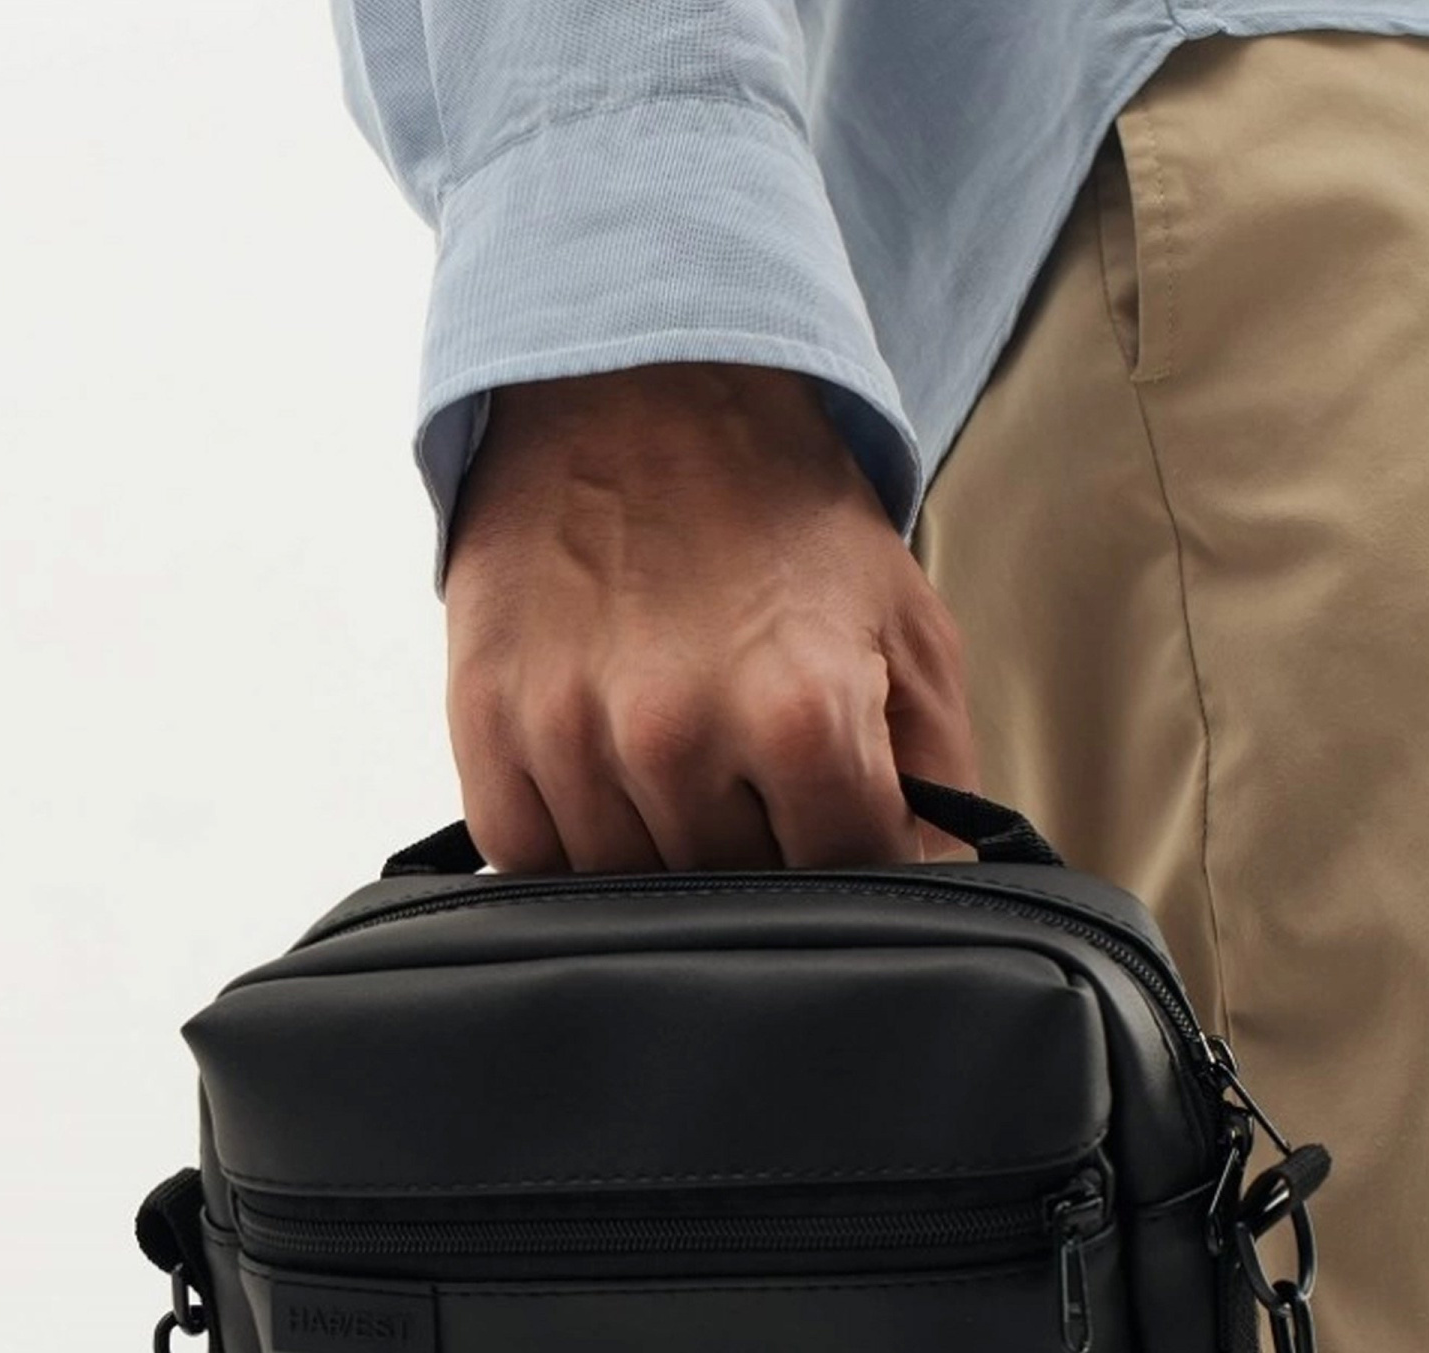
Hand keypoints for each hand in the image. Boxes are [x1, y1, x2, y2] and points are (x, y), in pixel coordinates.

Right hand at [441, 362, 982, 872]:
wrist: (636, 384)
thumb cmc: (780, 512)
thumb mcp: (908, 626)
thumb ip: (941, 780)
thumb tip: (939, 890)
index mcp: (800, 709)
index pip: (846, 876)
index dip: (856, 853)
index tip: (840, 809)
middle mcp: (676, 731)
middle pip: (735, 893)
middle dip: (761, 851)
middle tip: (757, 766)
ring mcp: (569, 734)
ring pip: (628, 891)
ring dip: (662, 851)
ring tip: (680, 758)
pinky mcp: (486, 723)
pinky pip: (527, 859)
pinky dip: (568, 844)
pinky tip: (604, 776)